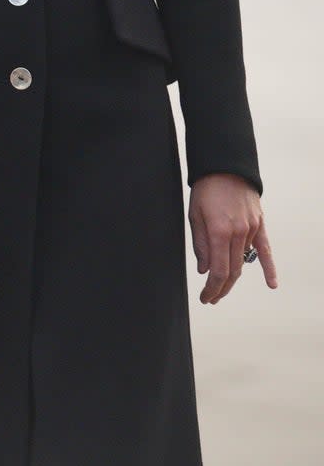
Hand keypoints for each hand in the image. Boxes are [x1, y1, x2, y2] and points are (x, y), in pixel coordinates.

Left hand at [189, 173, 277, 304]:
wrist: (225, 166)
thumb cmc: (206, 189)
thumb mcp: (194, 215)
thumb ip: (200, 244)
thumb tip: (204, 270)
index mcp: (219, 231)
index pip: (218, 270)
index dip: (212, 288)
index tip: (206, 297)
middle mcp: (238, 233)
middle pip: (232, 271)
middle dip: (221, 288)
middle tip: (212, 298)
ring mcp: (251, 230)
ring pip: (244, 262)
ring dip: (234, 279)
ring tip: (223, 290)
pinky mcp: (259, 225)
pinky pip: (265, 251)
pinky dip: (269, 268)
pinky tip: (271, 284)